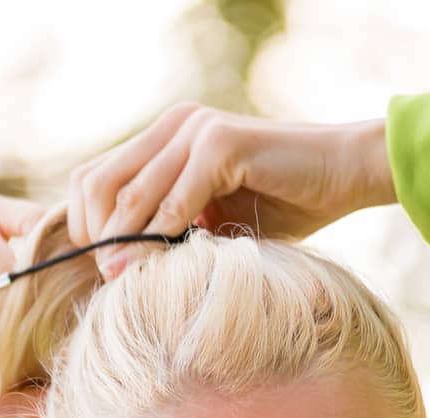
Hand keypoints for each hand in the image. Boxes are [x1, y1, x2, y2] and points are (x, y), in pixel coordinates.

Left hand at [68, 103, 395, 278]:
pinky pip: (175, 199)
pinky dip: (163, 237)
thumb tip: (114, 269)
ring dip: (125, 244)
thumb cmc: (282, 206)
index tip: (105, 268)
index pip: (92, 179)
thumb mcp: (210, 220)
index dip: (86, 226)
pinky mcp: (221, 143)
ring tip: (128, 280)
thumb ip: (167, 228)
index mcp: (164, 136)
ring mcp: (196, 128)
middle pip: (99, 184)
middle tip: (113, 278)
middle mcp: (174, 125)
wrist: (343, 176)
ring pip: (131, 193)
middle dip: (99, 238)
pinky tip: (169, 266)